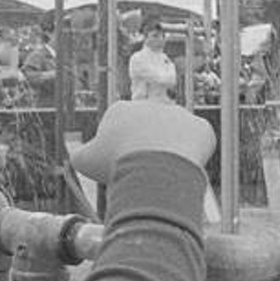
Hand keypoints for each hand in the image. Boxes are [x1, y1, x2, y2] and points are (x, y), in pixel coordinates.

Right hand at [69, 100, 215, 183]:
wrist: (155, 165)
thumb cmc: (117, 163)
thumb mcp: (85, 161)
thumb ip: (79, 156)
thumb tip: (79, 156)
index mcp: (122, 110)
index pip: (118, 128)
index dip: (118, 149)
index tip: (119, 166)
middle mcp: (152, 107)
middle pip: (147, 130)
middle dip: (146, 148)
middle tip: (143, 172)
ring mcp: (178, 115)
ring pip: (175, 135)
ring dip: (171, 151)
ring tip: (165, 173)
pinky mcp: (201, 128)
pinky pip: (198, 143)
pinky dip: (194, 156)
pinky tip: (184, 169)